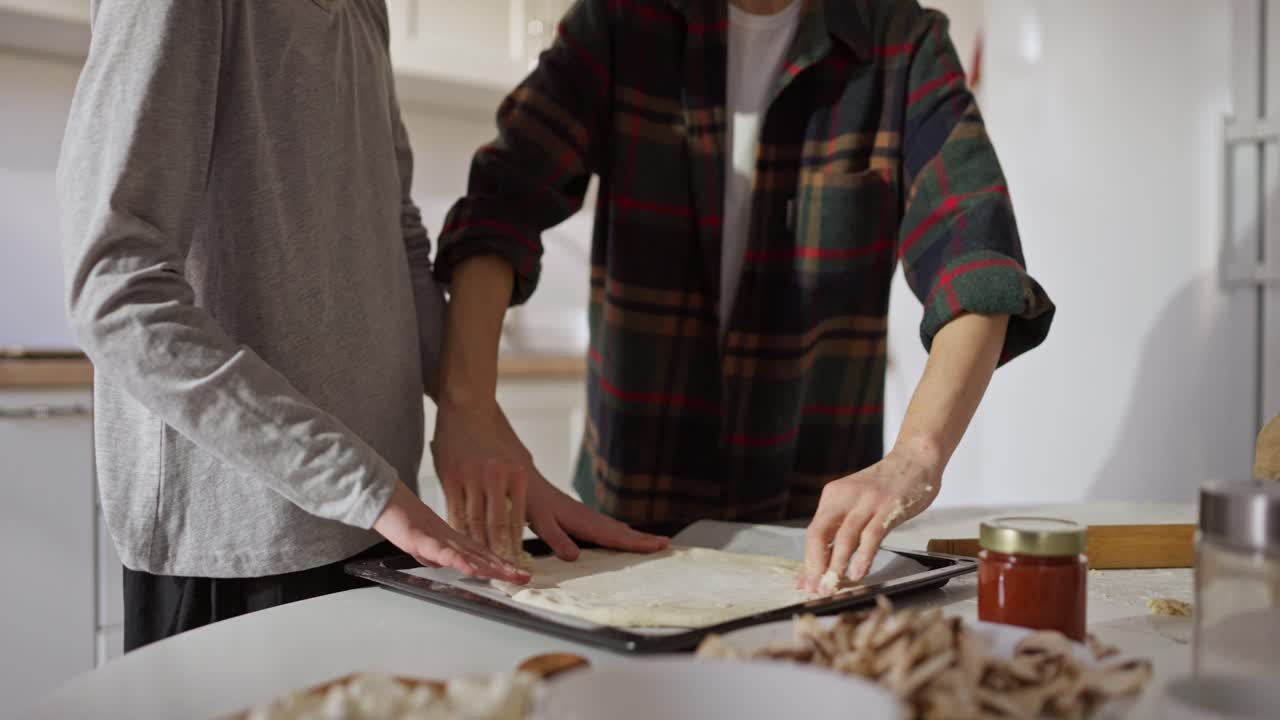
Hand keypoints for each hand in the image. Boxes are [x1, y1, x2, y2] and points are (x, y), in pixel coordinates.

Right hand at [373, 480, 529, 582]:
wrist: (384, 498)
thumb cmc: (406, 518)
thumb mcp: (429, 543)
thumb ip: (442, 553)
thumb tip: (454, 564)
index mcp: (455, 540)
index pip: (484, 555)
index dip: (503, 565)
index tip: (521, 574)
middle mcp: (451, 538)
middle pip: (482, 555)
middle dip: (504, 568)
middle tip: (524, 577)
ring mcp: (438, 536)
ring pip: (467, 553)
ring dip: (489, 566)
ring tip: (507, 574)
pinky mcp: (420, 536)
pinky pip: (441, 550)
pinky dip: (456, 560)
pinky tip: (470, 568)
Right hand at [431, 398, 527, 561]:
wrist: (467, 409)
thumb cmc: (494, 440)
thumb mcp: (517, 463)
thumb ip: (520, 493)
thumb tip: (530, 524)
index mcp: (517, 474)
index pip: (516, 519)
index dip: (515, 547)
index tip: (516, 567)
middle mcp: (497, 476)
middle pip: (496, 524)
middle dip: (498, 554)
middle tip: (499, 575)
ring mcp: (472, 476)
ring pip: (474, 521)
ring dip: (476, 548)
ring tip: (479, 568)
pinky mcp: (451, 475)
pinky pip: (454, 511)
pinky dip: (457, 531)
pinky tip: (458, 546)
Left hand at [524, 469, 668, 559]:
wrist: (521, 477)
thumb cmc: (530, 501)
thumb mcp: (540, 521)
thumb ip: (556, 539)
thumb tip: (575, 557)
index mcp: (582, 521)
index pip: (614, 536)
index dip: (636, 543)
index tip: (658, 546)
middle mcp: (588, 517)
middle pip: (621, 531)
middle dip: (644, 539)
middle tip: (666, 545)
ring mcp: (585, 515)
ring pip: (615, 527)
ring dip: (635, 535)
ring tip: (654, 542)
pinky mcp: (580, 515)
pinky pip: (607, 525)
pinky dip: (621, 531)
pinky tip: (623, 534)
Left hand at [799, 443, 941, 590]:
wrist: (914, 460)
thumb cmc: (886, 487)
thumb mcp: (857, 503)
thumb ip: (842, 530)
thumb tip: (825, 563)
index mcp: (833, 496)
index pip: (813, 533)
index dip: (808, 561)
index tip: (804, 583)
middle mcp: (845, 496)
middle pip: (819, 534)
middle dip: (816, 566)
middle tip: (816, 590)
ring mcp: (867, 501)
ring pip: (844, 537)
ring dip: (836, 566)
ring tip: (833, 587)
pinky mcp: (888, 507)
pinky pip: (871, 535)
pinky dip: (863, 557)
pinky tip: (858, 573)